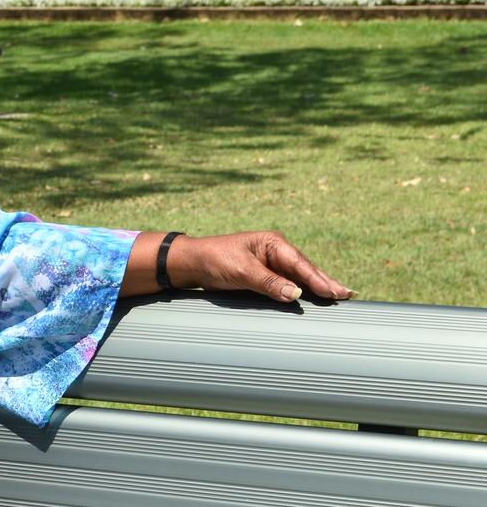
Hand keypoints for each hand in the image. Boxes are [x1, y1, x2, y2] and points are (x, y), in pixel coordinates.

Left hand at [121, 231, 356, 301]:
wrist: (194, 262)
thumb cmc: (215, 260)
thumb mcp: (241, 271)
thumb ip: (268, 282)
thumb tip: (296, 295)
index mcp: (273, 243)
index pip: (301, 264)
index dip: (318, 280)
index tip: (335, 293)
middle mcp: (276, 251)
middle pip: (307, 269)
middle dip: (326, 282)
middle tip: (349, 295)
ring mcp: (273, 262)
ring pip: (301, 277)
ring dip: (319, 287)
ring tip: (341, 296)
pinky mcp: (267, 274)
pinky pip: (290, 283)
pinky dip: (304, 291)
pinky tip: (316, 298)